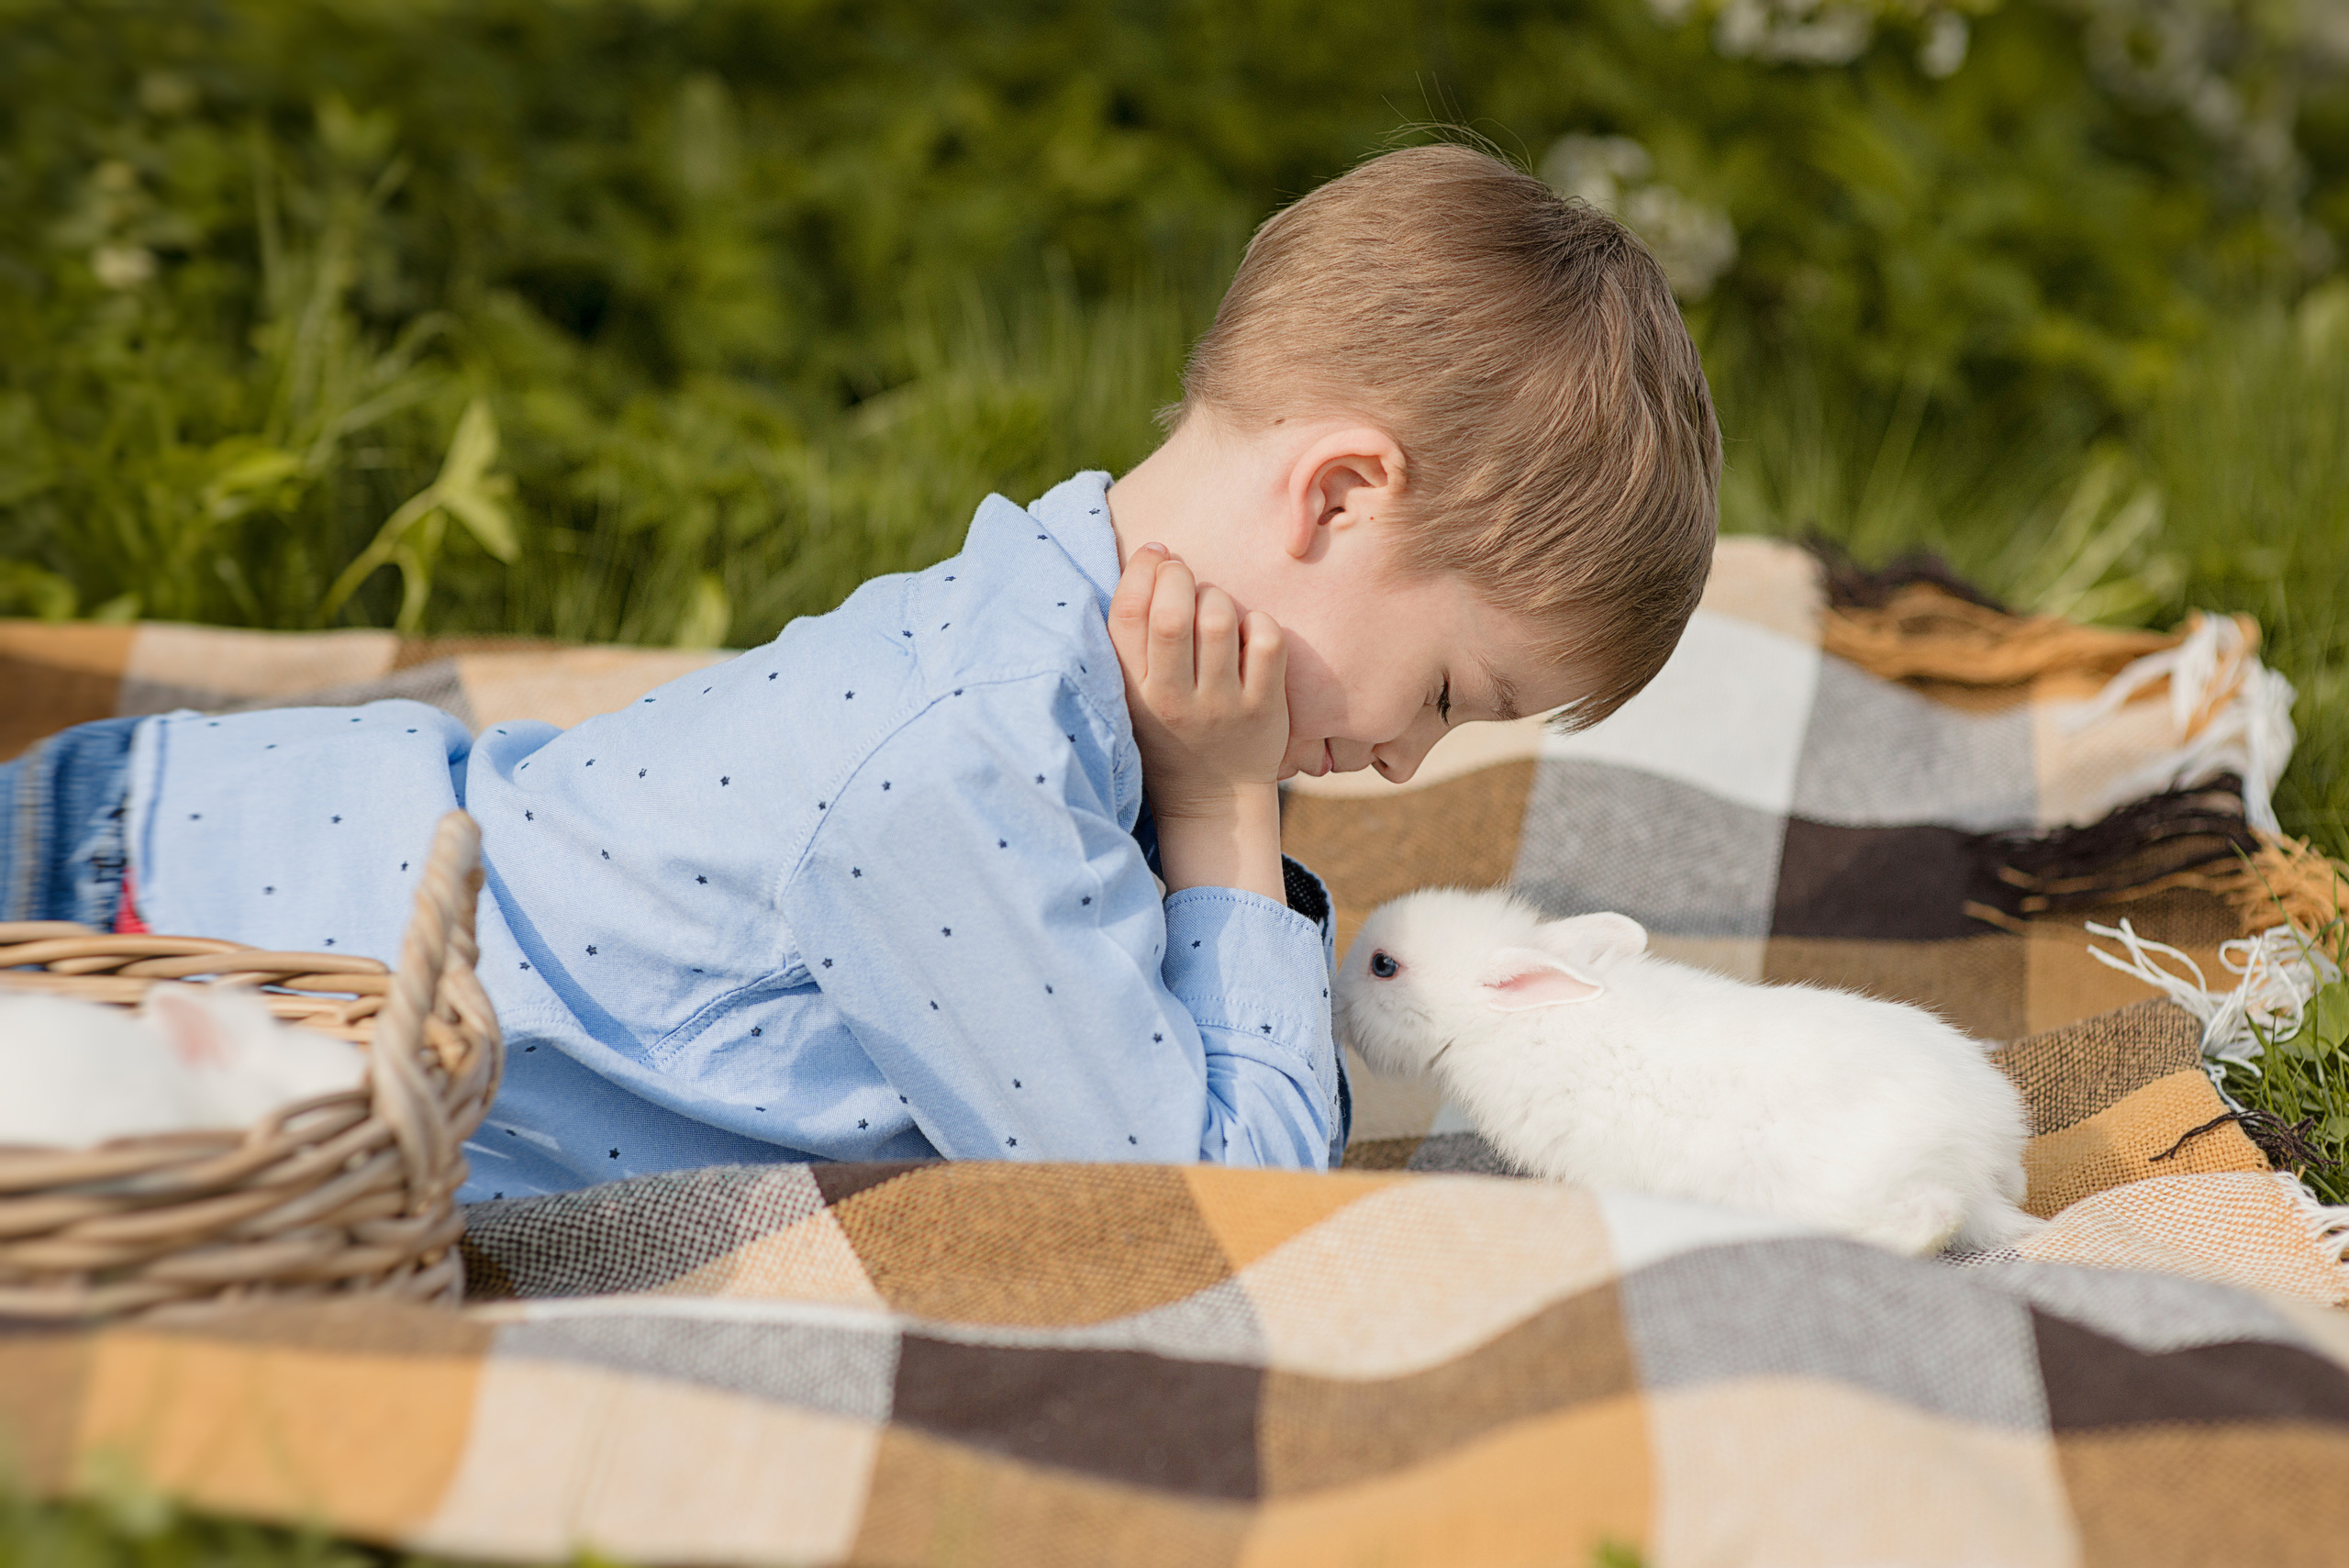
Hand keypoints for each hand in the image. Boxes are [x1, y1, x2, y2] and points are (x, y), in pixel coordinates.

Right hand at [1109, 544, 1287, 898]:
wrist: (1213, 797)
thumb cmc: (1170, 727)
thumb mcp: (1136, 689)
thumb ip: (1136, 633)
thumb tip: (1156, 551)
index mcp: (1133, 689)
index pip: (1127, 613)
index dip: (1142, 569)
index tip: (1157, 555)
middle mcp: (1172, 698)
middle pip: (1172, 613)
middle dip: (1179, 576)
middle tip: (1185, 576)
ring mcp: (1220, 705)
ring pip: (1219, 619)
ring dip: (1218, 597)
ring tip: (1215, 607)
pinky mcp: (1262, 708)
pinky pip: (1266, 639)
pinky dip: (1258, 622)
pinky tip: (1247, 633)